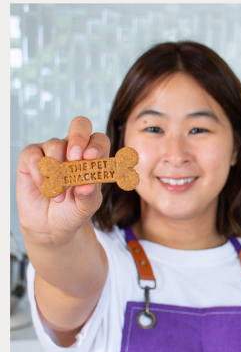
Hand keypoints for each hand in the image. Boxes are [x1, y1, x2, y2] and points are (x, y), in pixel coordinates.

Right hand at [17, 117, 110, 244]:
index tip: (92, 158)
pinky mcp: (30, 157)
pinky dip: (40, 176)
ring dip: (58, 174)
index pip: (99, 140)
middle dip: (78, 138)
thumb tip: (86, 185)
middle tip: (75, 158)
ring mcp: (51, 150)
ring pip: (55, 145)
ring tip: (60, 196)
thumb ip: (89, 195)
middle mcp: (72, 149)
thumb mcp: (87, 207)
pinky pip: (34, 157)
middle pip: (79, 125)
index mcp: (91, 158)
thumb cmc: (73, 211)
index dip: (96, 145)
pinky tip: (45, 190)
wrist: (51, 225)